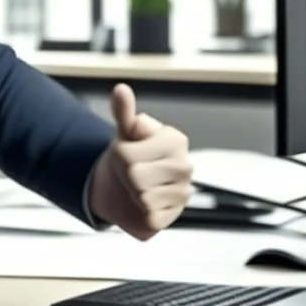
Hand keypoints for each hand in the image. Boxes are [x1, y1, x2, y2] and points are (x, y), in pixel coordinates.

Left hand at [88, 83, 192, 239]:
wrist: (124, 187)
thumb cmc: (129, 154)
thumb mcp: (123, 132)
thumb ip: (123, 111)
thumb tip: (121, 88)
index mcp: (175, 139)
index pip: (129, 153)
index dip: (119, 153)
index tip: (129, 150)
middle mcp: (185, 166)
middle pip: (135, 176)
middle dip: (126, 175)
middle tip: (132, 172)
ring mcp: (183, 193)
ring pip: (141, 197)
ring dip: (132, 194)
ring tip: (139, 187)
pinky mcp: (173, 217)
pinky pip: (149, 218)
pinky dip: (140, 213)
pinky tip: (145, 204)